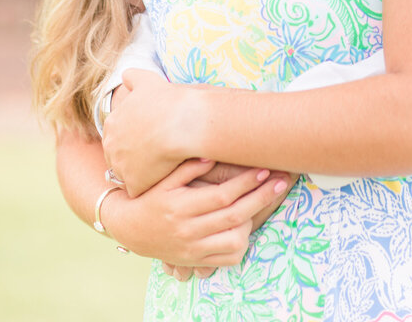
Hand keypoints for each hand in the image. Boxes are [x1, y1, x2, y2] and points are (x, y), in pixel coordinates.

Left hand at [103, 70, 202, 194]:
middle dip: (134, 156)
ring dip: (142, 172)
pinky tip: (164, 176)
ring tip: (162, 165)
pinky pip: (139, 189)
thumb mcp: (147, 80)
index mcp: (112, 123)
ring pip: (129, 174)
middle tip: (156, 152)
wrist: (181, 123)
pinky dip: (150, 185)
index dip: (135, 136)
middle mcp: (110, 146)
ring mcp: (120, 168)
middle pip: (119, 156)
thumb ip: (133, 77)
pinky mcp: (134, 185)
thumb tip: (126, 74)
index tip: (150, 136)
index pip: (118, 135)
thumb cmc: (167, 101)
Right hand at [103, 157, 290, 267]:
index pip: (222, 195)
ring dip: (253, 221)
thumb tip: (211, 152)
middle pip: (233, 216)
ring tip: (263, 201)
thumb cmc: (151, 196)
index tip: (264, 168)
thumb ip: (188, 166)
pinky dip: (241, 243)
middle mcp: (188, 230)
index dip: (245, 182)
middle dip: (261, 197)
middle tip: (280, 181)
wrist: (130, 228)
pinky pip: (227, 258)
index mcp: (181, 207)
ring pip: (233, 240)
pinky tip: (247, 225)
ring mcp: (193, 248)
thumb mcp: (164, 178)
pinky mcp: (196, 260)